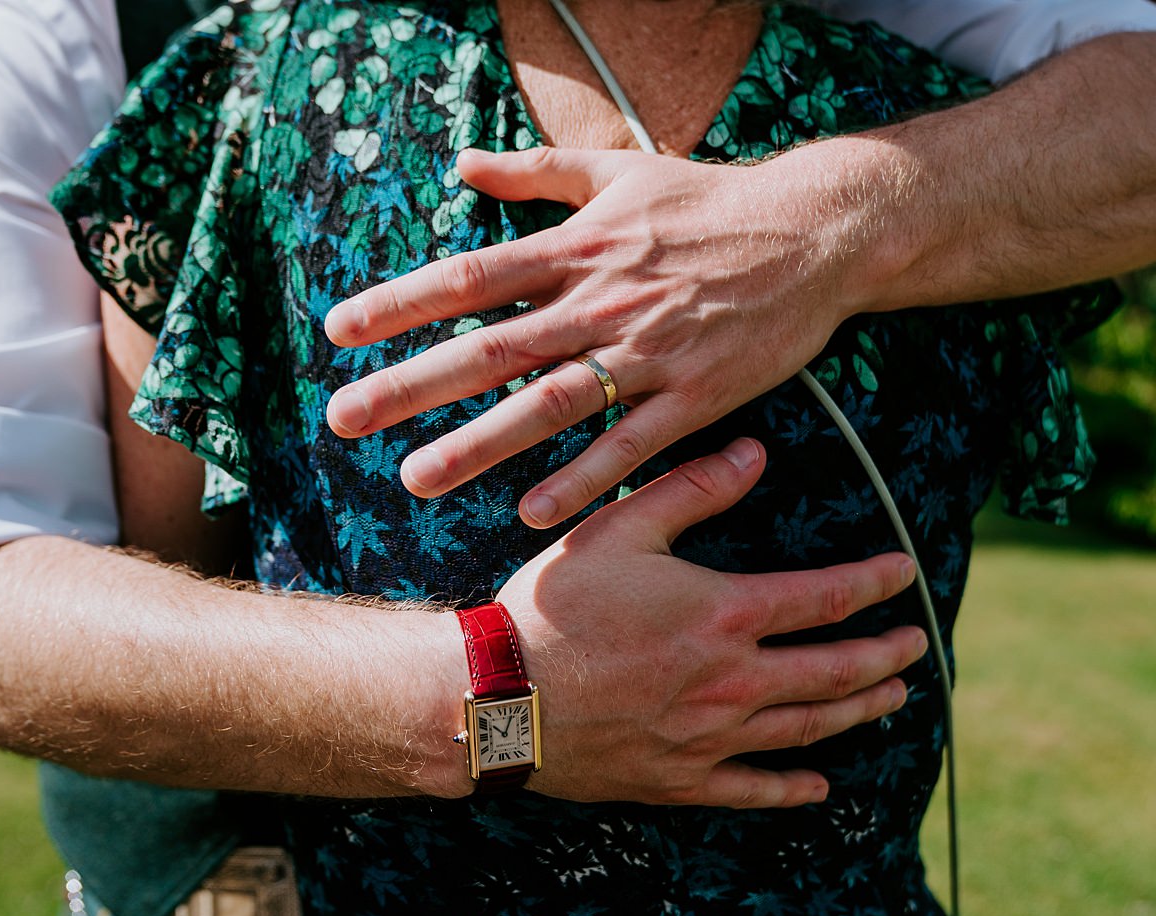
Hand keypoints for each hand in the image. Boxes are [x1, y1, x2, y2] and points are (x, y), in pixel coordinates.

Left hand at [325, 145, 872, 527]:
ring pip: (549, 402)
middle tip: (343, 418)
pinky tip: (532, 512)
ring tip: (416, 479)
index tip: (339, 329)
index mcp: (578, 246)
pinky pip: (630, 445)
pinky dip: (582, 477)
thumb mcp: (621, 169)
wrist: (817, 231)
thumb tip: (464, 162)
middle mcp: (601, 299)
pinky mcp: (697, 394)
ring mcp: (649, 350)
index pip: (471, 277)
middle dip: (411, 384)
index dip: (401, 302)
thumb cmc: (712, 201)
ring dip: (479, 444)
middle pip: (491, 347)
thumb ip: (537, 170)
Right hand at [495, 437, 922, 808]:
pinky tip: (819, 787)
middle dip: (883, 655)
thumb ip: (693, 488)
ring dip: (858, 711)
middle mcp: (732, 682)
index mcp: (724, 615)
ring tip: (894, 699)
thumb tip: (755, 451)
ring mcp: (710, 738)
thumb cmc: (553, 606)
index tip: (905, 575)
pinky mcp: (678, 779)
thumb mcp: (619, 528)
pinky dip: (791, 788)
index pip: (826, 597)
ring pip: (806, 728)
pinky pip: (751, 789)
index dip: (874, 583)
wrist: (495, 696)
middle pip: (833, 670)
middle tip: (916, 646)